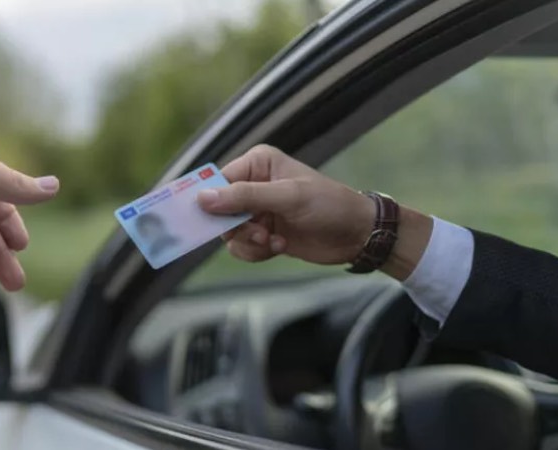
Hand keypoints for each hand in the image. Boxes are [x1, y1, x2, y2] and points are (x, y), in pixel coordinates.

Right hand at [197, 145, 430, 278]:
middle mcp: (253, 185)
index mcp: (257, 164)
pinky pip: (242, 247)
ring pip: (229, 233)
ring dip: (248, 242)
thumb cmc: (328, 205)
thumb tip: (203, 199)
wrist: (357, 234)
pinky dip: (255, 252)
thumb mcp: (288, 197)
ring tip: (272, 242)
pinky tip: (279, 247)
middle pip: (219, 211)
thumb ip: (245, 197)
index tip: (199, 220)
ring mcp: (257, 211)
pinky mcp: (263, 233)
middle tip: (257, 234)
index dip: (208, 201)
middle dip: (236, 227)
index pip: (218, 182)